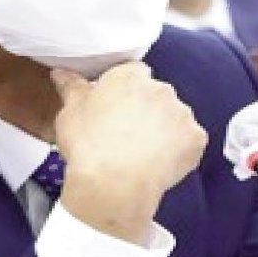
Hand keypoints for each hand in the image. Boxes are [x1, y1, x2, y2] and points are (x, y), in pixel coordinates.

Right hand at [49, 63, 207, 244]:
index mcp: (130, 76)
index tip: (116, 111)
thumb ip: (71, 88)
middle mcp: (160, 89)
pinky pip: (190, 142)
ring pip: (175, 119)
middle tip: (127, 136)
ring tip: (142, 154)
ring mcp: (182, 113)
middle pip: (156, 96)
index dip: (124, 94)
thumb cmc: (88, 146)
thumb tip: (61, 73)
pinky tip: (160, 165)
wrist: (113, 183)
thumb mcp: (70, 113)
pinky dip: (180, 152)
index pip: (133, 75)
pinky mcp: (196, 138)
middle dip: (146, 111)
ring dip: (164, 131)